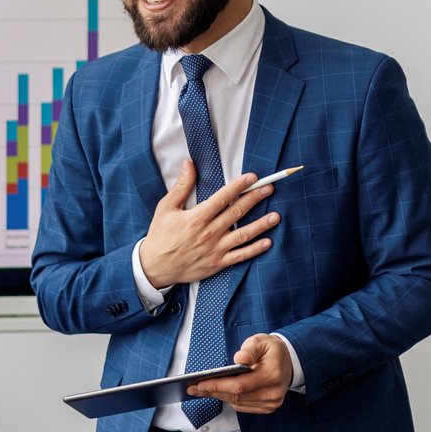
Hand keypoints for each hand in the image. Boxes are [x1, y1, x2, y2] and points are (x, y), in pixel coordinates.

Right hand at [138, 160, 276, 289]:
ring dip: (261, 224)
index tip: (252, 177)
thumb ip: (181, 186)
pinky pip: (240, 256)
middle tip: (269, 188)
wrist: (155, 267)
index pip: (223, 197)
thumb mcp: (166, 208)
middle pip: (237, 212)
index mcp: (197, 217)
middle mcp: (209, 232)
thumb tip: (189, 164)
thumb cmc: (160, 236)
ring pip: (243, 234)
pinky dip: (254, 249)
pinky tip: (267, 242)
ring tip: (275, 216)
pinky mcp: (217, 263)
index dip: (239, 186)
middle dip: (255, 198)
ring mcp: (215, 249)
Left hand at [186, 333, 293, 414]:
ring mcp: (271, 402)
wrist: (289, 362)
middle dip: (213, 391)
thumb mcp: (262, 341)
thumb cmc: (272, 350)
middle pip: (236, 396)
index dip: (217, 385)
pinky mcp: (268, 407)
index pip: (240, 385)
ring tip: (201, 390)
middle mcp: (273, 393)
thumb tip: (239, 359)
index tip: (199, 384)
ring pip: (238, 402)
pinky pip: (242, 406)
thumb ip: (250, 349)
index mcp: (272, 375)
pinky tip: (217, 392)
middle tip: (193, 388)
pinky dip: (229, 399)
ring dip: (218, 396)